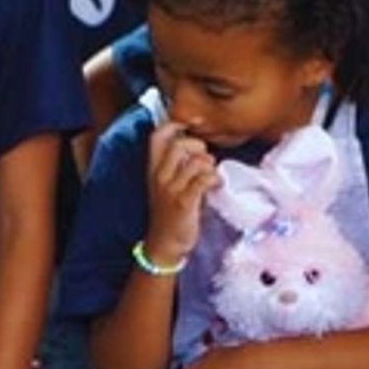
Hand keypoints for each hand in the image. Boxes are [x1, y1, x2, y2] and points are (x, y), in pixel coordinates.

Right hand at [144, 119, 218, 266]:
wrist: (163, 244)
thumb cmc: (169, 212)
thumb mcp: (166, 184)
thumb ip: (176, 164)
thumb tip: (198, 144)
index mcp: (153, 169)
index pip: (157, 136)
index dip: (175, 124)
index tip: (193, 126)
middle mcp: (159, 176)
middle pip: (179, 145)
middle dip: (199, 148)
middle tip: (205, 161)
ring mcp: (171, 189)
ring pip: (195, 162)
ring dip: (209, 166)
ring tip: (211, 176)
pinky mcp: (184, 202)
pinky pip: (204, 179)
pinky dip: (214, 180)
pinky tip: (215, 186)